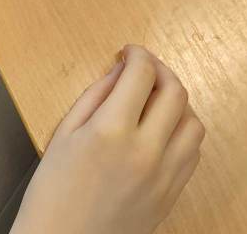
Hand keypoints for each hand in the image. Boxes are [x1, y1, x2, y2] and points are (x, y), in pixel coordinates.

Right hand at [11, 46, 203, 233]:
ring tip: (155, 100)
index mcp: (111, 131)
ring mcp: (163, 176)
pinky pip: (193, 153)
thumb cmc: (53, 192)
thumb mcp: (64, 132)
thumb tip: (121, 70)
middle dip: (160, 70)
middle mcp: (145, 152)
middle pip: (175, 92)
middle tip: (144, 68)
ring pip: (193, 122)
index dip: (138, 54)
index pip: (142, 74)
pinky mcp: (171, 195)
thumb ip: (96, 94)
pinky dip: (183, 132)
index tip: (129, 52)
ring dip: (178, 102)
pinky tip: (162, 130)